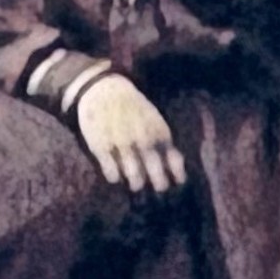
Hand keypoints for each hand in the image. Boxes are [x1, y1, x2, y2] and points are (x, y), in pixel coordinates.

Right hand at [74, 73, 188, 194]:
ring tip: (136, 184)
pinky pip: (112, 174)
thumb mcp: (153, 120)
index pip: (174, 161)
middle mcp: (142, 140)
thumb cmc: (132, 107)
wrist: (104, 90)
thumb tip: (175, 170)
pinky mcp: (101, 147)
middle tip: (158, 188)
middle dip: (160, 185)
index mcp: (158, 132)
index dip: (177, 175)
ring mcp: (122, 144)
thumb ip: (164, 142)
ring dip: (136, 183)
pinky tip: (116, 175)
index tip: (177, 183)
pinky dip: (115, 177)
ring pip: (135, 178)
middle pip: (157, 175)